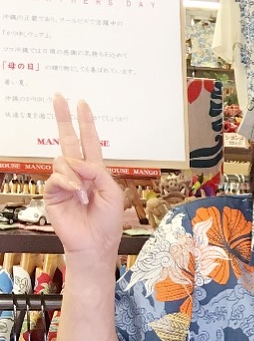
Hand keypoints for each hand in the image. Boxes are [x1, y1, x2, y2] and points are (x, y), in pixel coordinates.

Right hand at [44, 95, 122, 258]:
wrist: (95, 244)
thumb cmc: (107, 222)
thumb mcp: (113, 193)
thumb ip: (98, 172)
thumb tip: (76, 161)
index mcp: (95, 172)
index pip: (89, 143)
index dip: (86, 124)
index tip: (82, 104)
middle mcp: (78, 173)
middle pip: (69, 140)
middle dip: (64, 118)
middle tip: (59, 97)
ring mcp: (64, 182)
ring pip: (63, 160)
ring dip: (76, 175)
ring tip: (84, 194)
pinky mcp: (53, 193)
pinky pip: (56, 177)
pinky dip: (67, 183)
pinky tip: (75, 193)